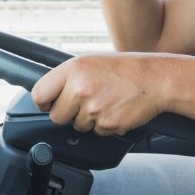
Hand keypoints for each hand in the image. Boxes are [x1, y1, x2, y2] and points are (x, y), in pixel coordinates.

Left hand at [31, 53, 164, 135]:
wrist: (154, 80)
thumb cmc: (124, 69)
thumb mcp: (90, 62)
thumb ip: (68, 77)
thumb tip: (48, 94)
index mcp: (73, 69)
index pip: (40, 94)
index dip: (43, 102)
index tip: (49, 103)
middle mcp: (80, 89)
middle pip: (56, 116)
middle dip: (67, 113)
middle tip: (84, 102)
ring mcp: (93, 109)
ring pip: (77, 126)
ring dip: (88, 119)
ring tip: (105, 101)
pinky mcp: (106, 124)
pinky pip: (96, 132)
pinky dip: (104, 124)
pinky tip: (114, 109)